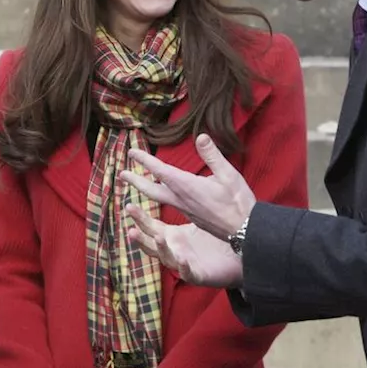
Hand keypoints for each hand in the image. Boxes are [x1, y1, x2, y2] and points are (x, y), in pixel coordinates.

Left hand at [119, 134, 255, 239]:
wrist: (244, 231)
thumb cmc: (238, 202)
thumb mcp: (228, 174)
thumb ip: (212, 155)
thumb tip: (200, 136)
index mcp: (186, 186)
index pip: (160, 171)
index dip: (144, 160)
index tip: (131, 152)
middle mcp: (181, 199)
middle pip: (151, 189)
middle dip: (135, 180)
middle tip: (121, 173)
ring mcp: (184, 210)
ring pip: (158, 198)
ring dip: (144, 189)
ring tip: (135, 184)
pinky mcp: (191, 217)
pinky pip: (169, 205)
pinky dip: (159, 197)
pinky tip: (163, 195)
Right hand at [126, 203, 242, 288]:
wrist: (236, 258)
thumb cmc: (214, 238)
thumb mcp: (198, 216)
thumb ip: (185, 200)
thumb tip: (175, 176)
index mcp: (172, 237)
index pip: (150, 226)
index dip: (139, 218)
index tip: (128, 205)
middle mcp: (173, 251)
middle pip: (151, 244)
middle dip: (140, 238)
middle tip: (131, 228)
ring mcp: (183, 264)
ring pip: (166, 259)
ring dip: (161, 249)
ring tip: (157, 238)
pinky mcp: (198, 275)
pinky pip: (188, 272)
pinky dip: (183, 266)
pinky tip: (183, 258)